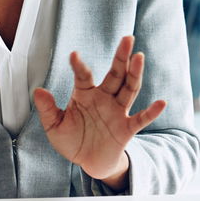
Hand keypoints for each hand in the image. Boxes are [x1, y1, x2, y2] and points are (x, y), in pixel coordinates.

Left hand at [33, 35, 165, 187]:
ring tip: (139, 57)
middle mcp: (104, 98)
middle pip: (115, 74)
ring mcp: (117, 112)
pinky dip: (151, 112)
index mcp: (85, 94)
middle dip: (121, 57)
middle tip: (128, 38)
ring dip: (135, 74)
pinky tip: (161, 103)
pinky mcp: (126, 128)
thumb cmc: (72, 140)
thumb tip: (37, 91)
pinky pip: (140, 118)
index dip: (78, 66)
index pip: (84, 76)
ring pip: (129, 89)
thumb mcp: (55, 127)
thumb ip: (48, 110)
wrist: (88, 162)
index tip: (73, 55)